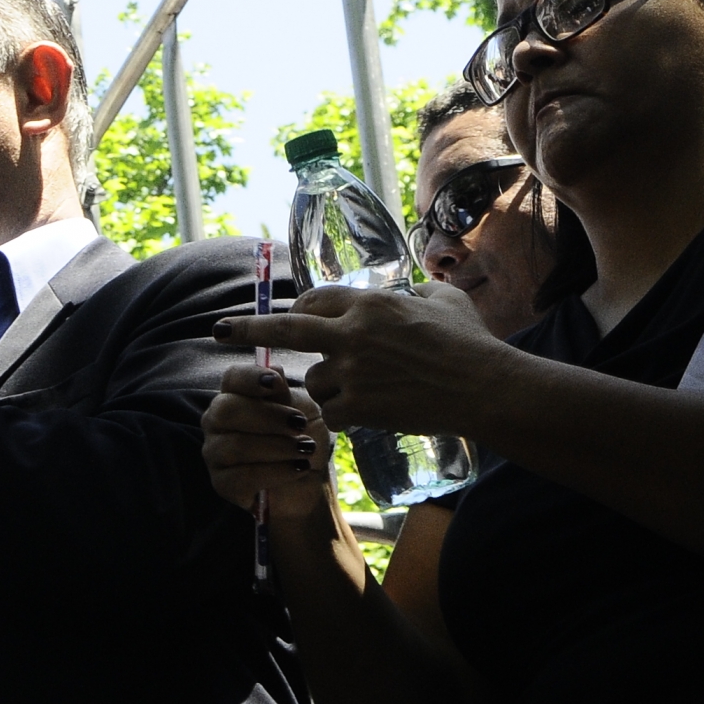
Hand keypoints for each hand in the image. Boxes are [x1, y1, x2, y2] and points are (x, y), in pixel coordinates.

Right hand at [202, 364, 337, 524]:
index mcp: (236, 396)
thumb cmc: (303, 440)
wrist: (311, 482)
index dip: (250, 377)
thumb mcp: (305, 411)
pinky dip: (275, 472)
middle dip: (267, 416)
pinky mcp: (222, 484)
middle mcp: (217, 422)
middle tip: (299, 424)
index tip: (276, 383)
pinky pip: (241, 477)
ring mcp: (215, 453)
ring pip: (234, 446)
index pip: (232, 378)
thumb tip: (272, 368)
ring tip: (305, 450)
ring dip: (277, 447)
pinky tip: (298, 468)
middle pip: (226, 410)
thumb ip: (286, 394)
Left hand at [210, 282, 508, 438]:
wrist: (484, 388)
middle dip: (245, 329)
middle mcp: (352, 334)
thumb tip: (408, 288)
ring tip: (361, 390)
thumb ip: (416, 291)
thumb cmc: (470, 342)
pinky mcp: (358, 407)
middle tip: (218, 331)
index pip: (314, 299)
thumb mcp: (442, 299)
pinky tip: (365, 413)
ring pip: (312, 381)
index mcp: (368, 304)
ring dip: (325, 386)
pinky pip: (331, 412)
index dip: (302, 308)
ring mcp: (352, 372)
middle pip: (283, 329)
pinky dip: (341, 414)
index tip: (294, 316)